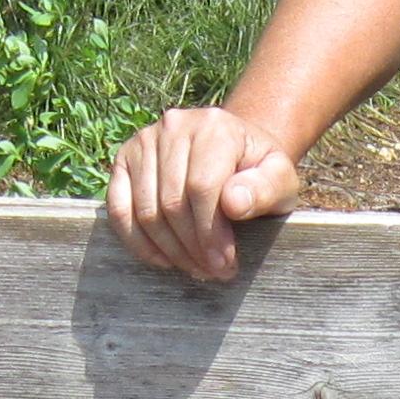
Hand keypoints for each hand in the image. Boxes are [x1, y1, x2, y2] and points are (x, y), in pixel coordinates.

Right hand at [106, 103, 307, 282]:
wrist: (234, 153)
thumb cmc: (258, 172)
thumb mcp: (280, 180)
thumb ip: (265, 189)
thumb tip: (234, 202)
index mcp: (215, 126)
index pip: (202, 188)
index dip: (211, 233)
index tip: (225, 264)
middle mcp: (174, 126)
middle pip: (172, 203)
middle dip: (193, 247)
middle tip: (212, 272)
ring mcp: (144, 141)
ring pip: (147, 211)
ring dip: (169, 250)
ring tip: (194, 268)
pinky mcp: (123, 160)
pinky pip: (119, 209)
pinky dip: (137, 242)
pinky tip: (163, 259)